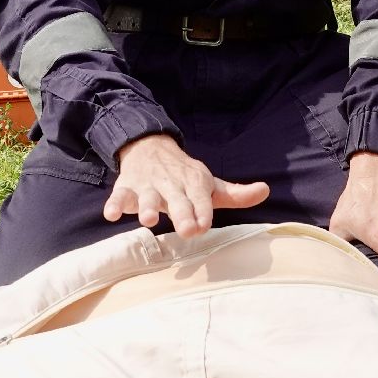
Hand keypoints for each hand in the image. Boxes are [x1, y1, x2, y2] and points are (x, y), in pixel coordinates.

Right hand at [103, 133, 268, 236]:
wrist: (150, 147)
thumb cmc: (185, 176)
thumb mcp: (211, 184)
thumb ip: (236, 194)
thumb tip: (266, 191)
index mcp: (195, 183)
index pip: (201, 200)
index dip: (202, 212)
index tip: (203, 225)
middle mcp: (172, 184)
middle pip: (177, 201)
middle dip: (182, 214)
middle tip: (187, 230)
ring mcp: (148, 186)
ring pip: (147, 198)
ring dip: (147, 208)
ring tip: (149, 219)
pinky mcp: (126, 187)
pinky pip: (119, 196)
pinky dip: (114, 204)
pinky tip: (111, 214)